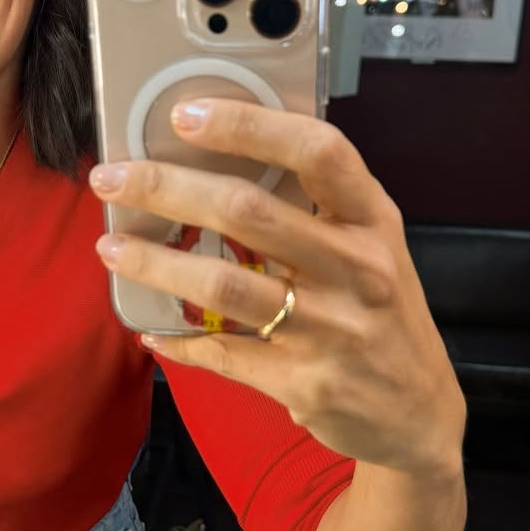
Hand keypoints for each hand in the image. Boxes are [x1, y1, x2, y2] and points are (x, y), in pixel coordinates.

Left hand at [90, 99, 464, 482]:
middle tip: (110, 179)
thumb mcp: (372, 251)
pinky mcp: (305, 382)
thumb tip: (216, 167)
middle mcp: (358, 269)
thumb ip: (314, 213)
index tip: (186, 115)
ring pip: (223, 284)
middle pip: (248, 211)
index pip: (317, 152)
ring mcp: (332, 329)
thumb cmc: (381, 317)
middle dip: (166, 189)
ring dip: (155, 264)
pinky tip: (149, 328)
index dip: (249, 127)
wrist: (418, 416)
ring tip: (111, 248)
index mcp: (373, 221)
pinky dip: (178, 340)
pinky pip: (223, 353)